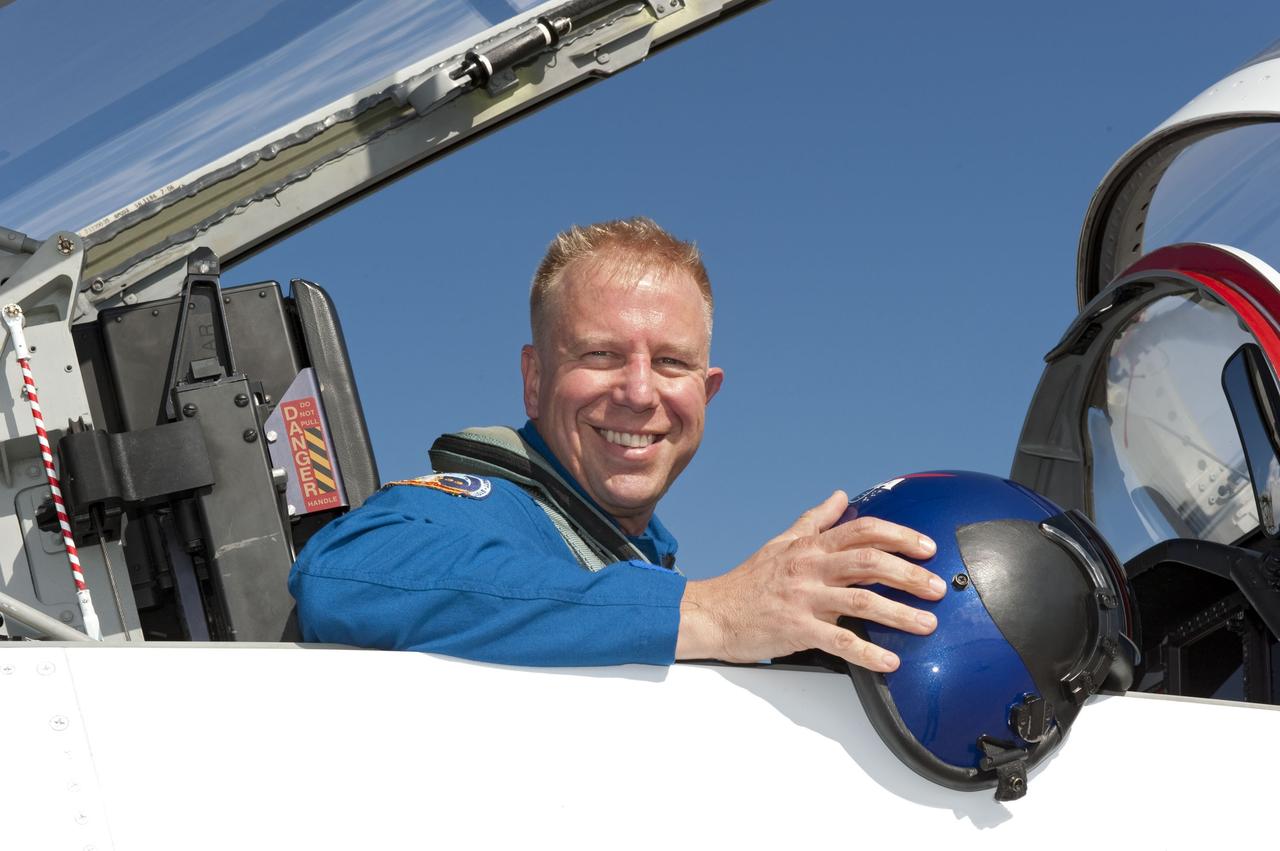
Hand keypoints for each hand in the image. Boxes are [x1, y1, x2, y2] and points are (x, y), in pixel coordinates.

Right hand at [676, 490, 944, 670]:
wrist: (712, 613)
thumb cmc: (748, 581)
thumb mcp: (781, 542)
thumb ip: (814, 520)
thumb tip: (841, 497)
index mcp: (810, 547)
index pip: (863, 532)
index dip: (900, 536)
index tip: (927, 547)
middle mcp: (810, 568)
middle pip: (870, 562)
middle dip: (909, 573)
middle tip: (936, 587)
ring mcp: (804, 599)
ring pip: (861, 601)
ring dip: (900, 613)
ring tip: (927, 624)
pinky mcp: (797, 630)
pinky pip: (839, 642)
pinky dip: (868, 653)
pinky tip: (890, 662)